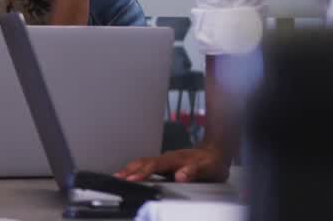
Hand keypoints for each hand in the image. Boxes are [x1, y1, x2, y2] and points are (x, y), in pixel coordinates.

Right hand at [115, 146, 229, 182]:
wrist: (216, 152)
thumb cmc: (211, 162)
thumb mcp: (208, 169)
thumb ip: (193, 171)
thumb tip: (180, 176)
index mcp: (175, 159)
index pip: (154, 166)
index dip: (143, 173)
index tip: (132, 179)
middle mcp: (167, 158)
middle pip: (144, 162)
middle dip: (129, 169)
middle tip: (117, 177)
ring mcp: (165, 160)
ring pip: (144, 162)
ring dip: (130, 169)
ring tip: (118, 176)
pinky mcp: (165, 164)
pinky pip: (147, 165)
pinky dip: (136, 169)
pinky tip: (132, 174)